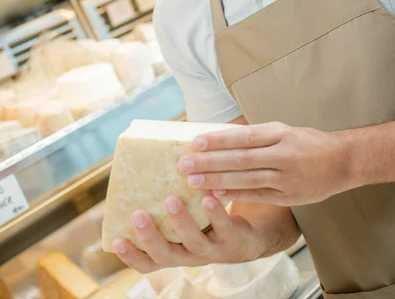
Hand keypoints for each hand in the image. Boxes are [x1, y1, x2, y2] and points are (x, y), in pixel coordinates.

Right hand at [112, 195, 266, 272]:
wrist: (244, 237)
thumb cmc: (202, 222)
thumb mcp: (182, 220)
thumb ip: (163, 204)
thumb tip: (142, 163)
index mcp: (172, 253)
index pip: (146, 263)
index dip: (130, 255)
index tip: (117, 238)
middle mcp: (188, 256)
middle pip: (165, 254)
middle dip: (149, 236)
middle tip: (138, 213)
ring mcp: (211, 250)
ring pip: (193, 242)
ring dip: (181, 222)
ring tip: (171, 200)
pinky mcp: (232, 239)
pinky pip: (222, 227)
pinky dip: (214, 213)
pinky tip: (207, 196)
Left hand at [178, 122, 350, 205]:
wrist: (342, 161)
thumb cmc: (306, 142)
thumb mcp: (283, 130)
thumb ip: (255, 135)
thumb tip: (219, 136)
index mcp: (280, 133)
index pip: (243, 136)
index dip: (218, 139)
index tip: (195, 142)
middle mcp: (283, 154)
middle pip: (241, 158)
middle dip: (210, 162)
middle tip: (184, 164)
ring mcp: (287, 177)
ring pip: (246, 178)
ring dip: (217, 180)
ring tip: (192, 181)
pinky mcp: (289, 196)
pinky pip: (257, 195)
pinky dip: (235, 194)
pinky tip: (215, 194)